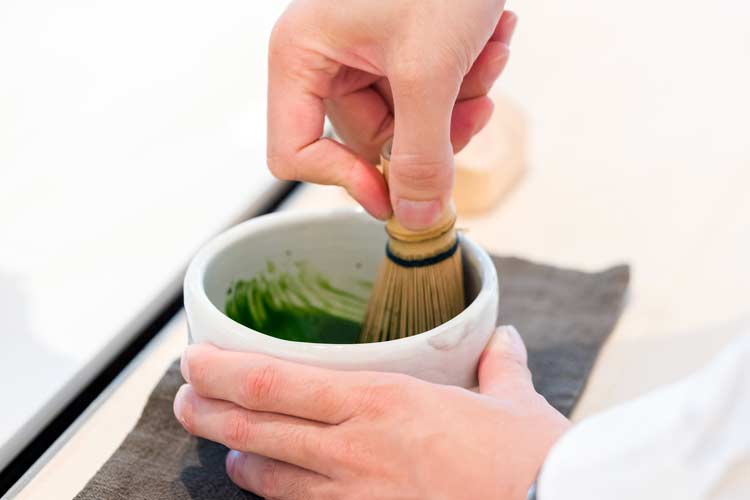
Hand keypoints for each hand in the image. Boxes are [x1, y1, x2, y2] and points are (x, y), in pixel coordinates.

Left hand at [174, 326, 569, 498]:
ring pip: (270, 477)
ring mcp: (356, 499)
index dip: (223, 370)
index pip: (277, 381)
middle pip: (257, 426)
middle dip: (208, 411)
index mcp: (383, 401)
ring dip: (238, 457)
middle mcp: (356, 448)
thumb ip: (500, 370)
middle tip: (182, 400)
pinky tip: (268, 493)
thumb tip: (503, 342)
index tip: (193, 360)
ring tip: (223, 446)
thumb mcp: (516, 407)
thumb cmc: (533, 463)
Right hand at [267, 0, 516, 229]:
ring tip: (491, 49)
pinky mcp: (398, 49)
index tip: (399, 199)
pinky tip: (493, 40)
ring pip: (408, 121)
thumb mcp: (430, 70)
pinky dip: (466, 77)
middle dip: (433, 128)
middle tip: (478, 99)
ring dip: (460, 98)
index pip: (294, 154)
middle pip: (368, 140)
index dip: (346, 184)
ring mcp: (362, 54)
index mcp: (300, 56)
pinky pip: (427, 94)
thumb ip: (422, 155)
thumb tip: (419, 220)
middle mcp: (322, 58)